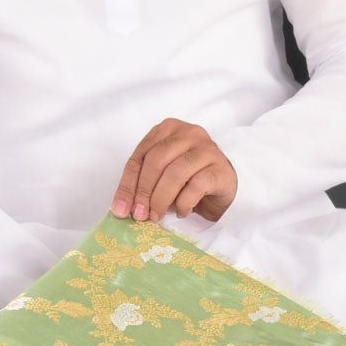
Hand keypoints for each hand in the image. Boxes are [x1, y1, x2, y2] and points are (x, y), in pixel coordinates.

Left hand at [110, 117, 238, 224]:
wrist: (224, 186)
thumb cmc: (190, 180)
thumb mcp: (162, 177)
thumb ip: (144, 182)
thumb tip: (122, 207)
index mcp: (168, 129)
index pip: (140, 155)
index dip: (128, 184)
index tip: (120, 209)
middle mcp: (188, 133)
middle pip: (156, 160)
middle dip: (144, 192)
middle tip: (140, 215)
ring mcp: (206, 148)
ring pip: (175, 173)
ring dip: (161, 199)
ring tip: (157, 216)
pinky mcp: (220, 168)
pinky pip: (196, 186)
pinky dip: (184, 203)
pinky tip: (182, 212)